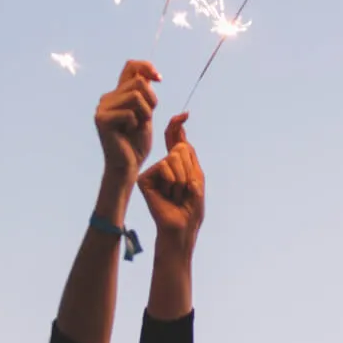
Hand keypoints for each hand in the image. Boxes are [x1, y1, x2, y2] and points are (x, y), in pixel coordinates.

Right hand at [95, 61, 159, 184]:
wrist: (128, 166)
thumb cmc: (137, 143)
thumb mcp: (146, 114)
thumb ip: (144, 95)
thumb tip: (149, 75)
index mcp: (118, 94)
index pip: (131, 67)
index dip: (147, 67)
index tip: (159, 79)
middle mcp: (108, 97)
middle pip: (139, 83)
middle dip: (151, 101)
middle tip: (147, 118)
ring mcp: (102, 108)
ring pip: (136, 96)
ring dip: (145, 113)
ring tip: (137, 126)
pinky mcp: (101, 119)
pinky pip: (129, 113)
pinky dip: (136, 124)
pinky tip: (127, 133)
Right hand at [138, 113, 204, 241]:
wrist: (181, 226)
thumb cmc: (191, 206)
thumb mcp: (197, 178)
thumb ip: (189, 156)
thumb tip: (180, 139)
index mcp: (176, 165)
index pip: (176, 142)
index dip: (177, 128)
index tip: (183, 116)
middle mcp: (163, 165)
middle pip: (180, 149)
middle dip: (188, 171)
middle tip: (184, 189)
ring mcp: (153, 171)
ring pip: (174, 158)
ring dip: (182, 179)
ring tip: (176, 194)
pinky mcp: (145, 178)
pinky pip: (164, 167)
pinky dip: (172, 181)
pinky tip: (167, 195)